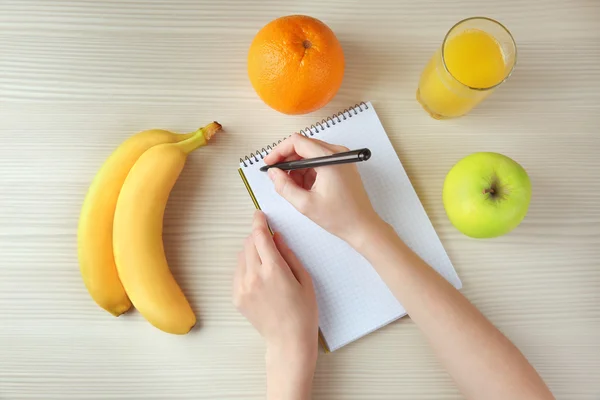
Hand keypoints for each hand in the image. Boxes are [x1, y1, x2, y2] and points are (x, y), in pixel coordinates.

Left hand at [233, 211, 317, 399]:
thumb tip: (277, 237)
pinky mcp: (237, 297)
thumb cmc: (303, 311)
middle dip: (257, 236)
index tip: (259, 215)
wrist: (288, 341)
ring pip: (241, 256)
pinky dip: (246, 266)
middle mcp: (254, 277)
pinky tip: (260, 275)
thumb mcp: (305, 279)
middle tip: (268, 239)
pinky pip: (238, 272)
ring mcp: (242, 288)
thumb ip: (289, 255)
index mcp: (273, 270)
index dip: (259, 222)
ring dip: (251, 251)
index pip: (260, 236)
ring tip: (267, 261)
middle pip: (249, 243)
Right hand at [264, 133, 382, 246]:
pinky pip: (319, 162)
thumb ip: (284, 186)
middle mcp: (337, 153)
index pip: (297, 142)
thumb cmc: (341, 217)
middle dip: (288, 162)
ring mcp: (341, 158)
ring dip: (298, 169)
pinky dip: (308, 172)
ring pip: (310, 154)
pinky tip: (306, 189)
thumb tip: (273, 173)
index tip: (269, 163)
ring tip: (295, 189)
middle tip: (278, 178)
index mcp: (329, 159)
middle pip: (303, 146)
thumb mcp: (305, 204)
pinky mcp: (342, 166)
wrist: (363, 227)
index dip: (279, 151)